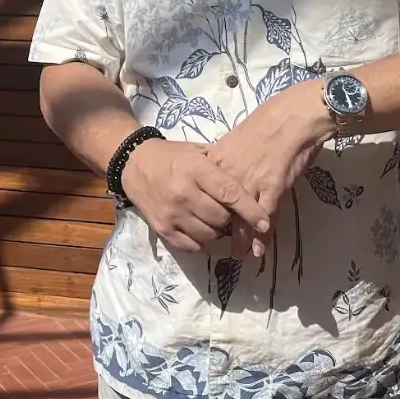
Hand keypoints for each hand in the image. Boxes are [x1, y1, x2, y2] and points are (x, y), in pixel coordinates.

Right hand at [120, 139, 270, 253]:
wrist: (134, 164)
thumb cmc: (173, 156)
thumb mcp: (198, 152)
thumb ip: (222, 167)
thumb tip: (252, 184)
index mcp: (196, 170)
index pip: (230, 194)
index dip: (250, 211)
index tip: (265, 223)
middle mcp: (184, 193)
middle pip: (222, 218)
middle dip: (232, 219)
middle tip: (231, 213)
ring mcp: (172, 214)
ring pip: (209, 235)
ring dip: (218, 231)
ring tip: (217, 221)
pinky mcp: (163, 229)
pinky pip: (193, 246)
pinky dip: (203, 241)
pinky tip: (203, 230)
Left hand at [207, 80, 333, 258]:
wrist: (294, 115)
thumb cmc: (269, 120)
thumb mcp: (238, 137)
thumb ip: (227, 158)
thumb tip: (220, 170)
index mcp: (217, 160)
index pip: (203, 193)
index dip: (205, 210)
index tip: (205, 222)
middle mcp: (228, 174)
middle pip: (218, 210)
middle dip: (219, 230)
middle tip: (220, 244)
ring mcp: (249, 183)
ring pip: (239, 219)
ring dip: (239, 240)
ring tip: (239, 254)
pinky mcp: (271, 189)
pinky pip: (263, 219)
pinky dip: (261, 237)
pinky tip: (258, 250)